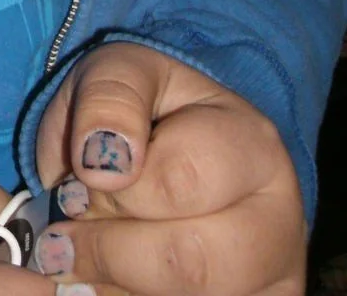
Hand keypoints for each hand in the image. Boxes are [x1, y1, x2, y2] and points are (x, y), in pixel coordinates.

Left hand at [35, 42, 305, 295]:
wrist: (187, 147)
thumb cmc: (152, 108)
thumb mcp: (123, 71)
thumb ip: (109, 100)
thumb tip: (99, 164)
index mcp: (253, 145)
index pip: (179, 181)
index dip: (113, 187)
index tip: (80, 177)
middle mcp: (280, 222)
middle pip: (190, 263)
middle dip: (109, 249)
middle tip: (66, 232)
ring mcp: (274, 281)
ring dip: (116, 285)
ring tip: (87, 255)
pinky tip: (113, 279)